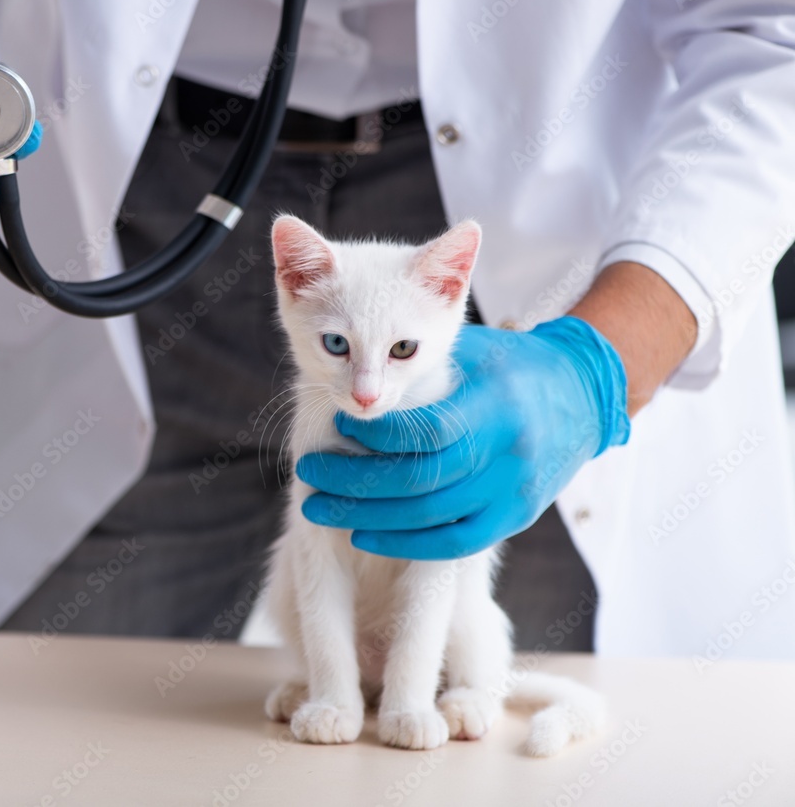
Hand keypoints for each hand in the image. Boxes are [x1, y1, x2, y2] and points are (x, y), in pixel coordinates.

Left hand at [295, 316, 630, 559]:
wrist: (584, 394)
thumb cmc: (512, 364)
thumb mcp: (472, 350)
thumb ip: (421, 368)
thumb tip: (354, 390)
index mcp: (498, 403)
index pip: (428, 431)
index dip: (378, 437)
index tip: (340, 428)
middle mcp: (510, 453)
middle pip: (421, 481)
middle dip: (354, 484)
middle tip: (309, 477)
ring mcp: (515, 491)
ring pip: (431, 518)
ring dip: (367, 518)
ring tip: (322, 508)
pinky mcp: (516, 517)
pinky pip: (455, 542)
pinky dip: (406, 542)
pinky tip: (365, 534)